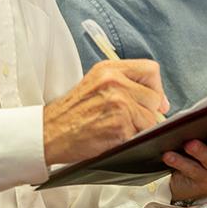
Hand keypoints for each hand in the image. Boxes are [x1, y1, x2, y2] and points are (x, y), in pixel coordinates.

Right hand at [43, 59, 169, 165]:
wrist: (48, 133)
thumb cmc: (70, 113)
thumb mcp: (95, 84)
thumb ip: (123, 84)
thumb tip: (158, 100)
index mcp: (109, 69)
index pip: (151, 70)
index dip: (156, 87)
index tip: (154, 101)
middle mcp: (114, 81)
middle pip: (153, 96)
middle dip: (147, 111)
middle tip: (131, 120)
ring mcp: (118, 102)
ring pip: (150, 117)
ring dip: (140, 127)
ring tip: (118, 129)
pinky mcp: (119, 124)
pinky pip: (141, 133)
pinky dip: (131, 139)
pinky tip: (113, 137)